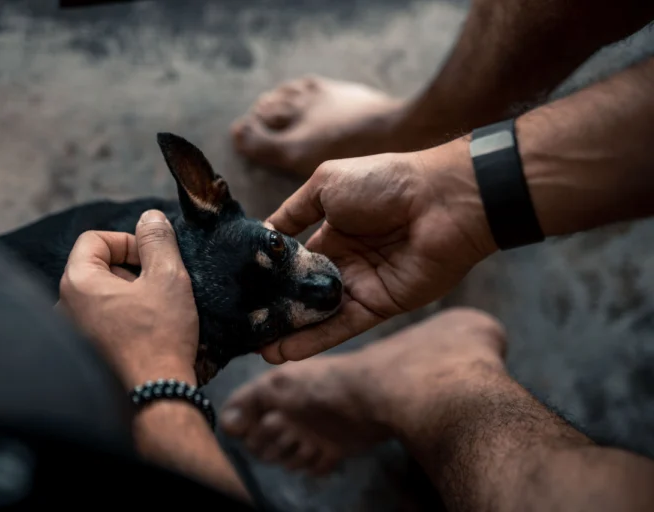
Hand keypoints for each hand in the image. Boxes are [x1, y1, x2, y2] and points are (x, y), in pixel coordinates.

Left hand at [58, 210, 198, 386]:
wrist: (155, 399)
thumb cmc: (160, 336)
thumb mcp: (168, 278)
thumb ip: (157, 240)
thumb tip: (150, 217)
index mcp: (77, 282)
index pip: (94, 239)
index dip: (128, 241)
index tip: (154, 258)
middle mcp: (63, 307)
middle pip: (96, 268)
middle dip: (131, 270)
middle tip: (160, 286)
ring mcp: (69, 334)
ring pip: (100, 297)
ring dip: (129, 296)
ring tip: (156, 312)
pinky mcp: (82, 356)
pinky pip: (99, 323)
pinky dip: (122, 319)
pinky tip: (146, 334)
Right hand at [262, 137, 496, 362]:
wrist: (443, 200)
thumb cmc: (385, 182)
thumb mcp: (327, 183)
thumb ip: (294, 211)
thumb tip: (265, 233)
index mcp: (332, 230)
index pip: (293, 260)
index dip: (269, 276)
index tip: (240, 291)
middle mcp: (344, 260)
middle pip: (303, 291)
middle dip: (275, 309)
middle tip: (244, 328)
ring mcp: (362, 284)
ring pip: (318, 314)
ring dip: (289, 332)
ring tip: (258, 349)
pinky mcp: (380, 305)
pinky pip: (342, 326)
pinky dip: (315, 340)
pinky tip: (285, 352)